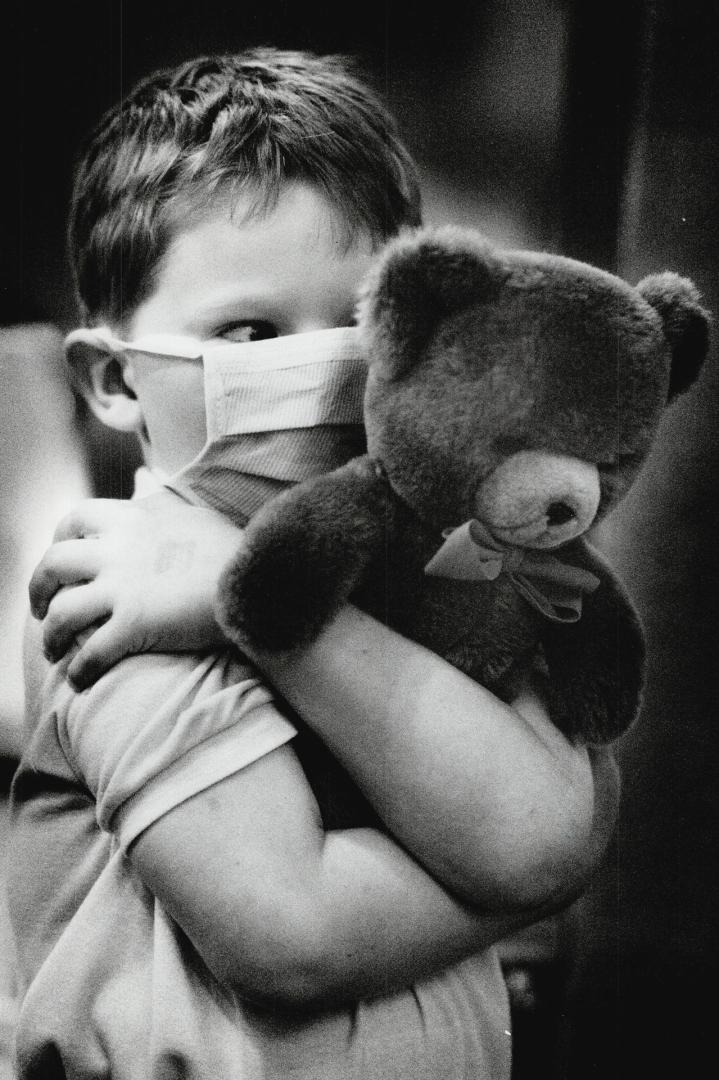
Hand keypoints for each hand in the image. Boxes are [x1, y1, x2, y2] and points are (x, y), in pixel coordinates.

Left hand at [29, 490, 244, 688]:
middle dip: (39, 591)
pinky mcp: (135, 624)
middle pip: (54, 565)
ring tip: (55, 652)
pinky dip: (80, 671)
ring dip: (51, 636)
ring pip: (62, 612)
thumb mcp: (190, 514)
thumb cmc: (233, 550)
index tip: (62, 561)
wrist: (257, 579)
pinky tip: (81, 681)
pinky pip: (91, 653)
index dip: (59, 541)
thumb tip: (145, 487)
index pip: (75, 519)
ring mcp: (124, 587)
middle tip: (42, 609)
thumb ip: (159, 507)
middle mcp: (119, 550)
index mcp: (132, 520)